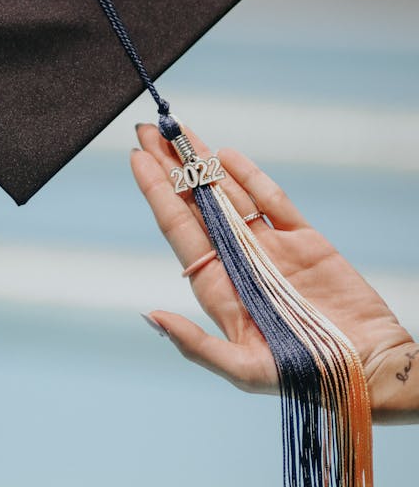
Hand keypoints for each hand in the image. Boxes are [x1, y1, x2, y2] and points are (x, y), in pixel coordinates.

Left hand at [131, 123, 418, 422]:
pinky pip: (271, 199)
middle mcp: (237, 260)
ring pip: (228, 193)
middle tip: (149, 129)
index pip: (178, 229)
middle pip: (196, 202)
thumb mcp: (244, 369)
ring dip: (204, 161)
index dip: (156, 193)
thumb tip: (151, 315)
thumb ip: (195, 343)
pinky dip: (250, 175)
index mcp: (219, 287)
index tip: (137, 158)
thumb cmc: (305, 377)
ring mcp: (269, 246)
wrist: (369, 367)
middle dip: (171, 166)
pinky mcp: (303, 238)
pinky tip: (226, 154)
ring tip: (179, 131)